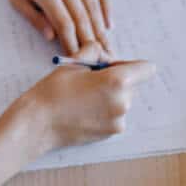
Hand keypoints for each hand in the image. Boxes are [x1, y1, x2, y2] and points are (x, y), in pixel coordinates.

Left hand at [0, 0, 111, 55]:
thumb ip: (32, 16)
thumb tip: (51, 36)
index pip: (63, 22)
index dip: (72, 43)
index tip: (78, 58)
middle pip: (81, 16)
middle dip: (90, 41)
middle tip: (99, 60)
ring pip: (92, 3)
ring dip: (100, 28)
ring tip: (106, 47)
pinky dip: (106, 4)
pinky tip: (108, 22)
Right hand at [16, 61, 156, 152]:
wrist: (38, 123)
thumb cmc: (54, 91)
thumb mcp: (75, 62)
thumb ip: (96, 51)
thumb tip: (106, 55)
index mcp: (118, 81)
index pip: (147, 69)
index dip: (132, 65)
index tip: (115, 66)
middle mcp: (123, 102)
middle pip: (133, 85)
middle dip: (117, 80)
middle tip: (91, 80)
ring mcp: (118, 121)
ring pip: (123, 100)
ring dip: (111, 96)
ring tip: (84, 96)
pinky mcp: (111, 133)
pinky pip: (115, 115)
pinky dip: (105, 111)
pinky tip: (84, 110)